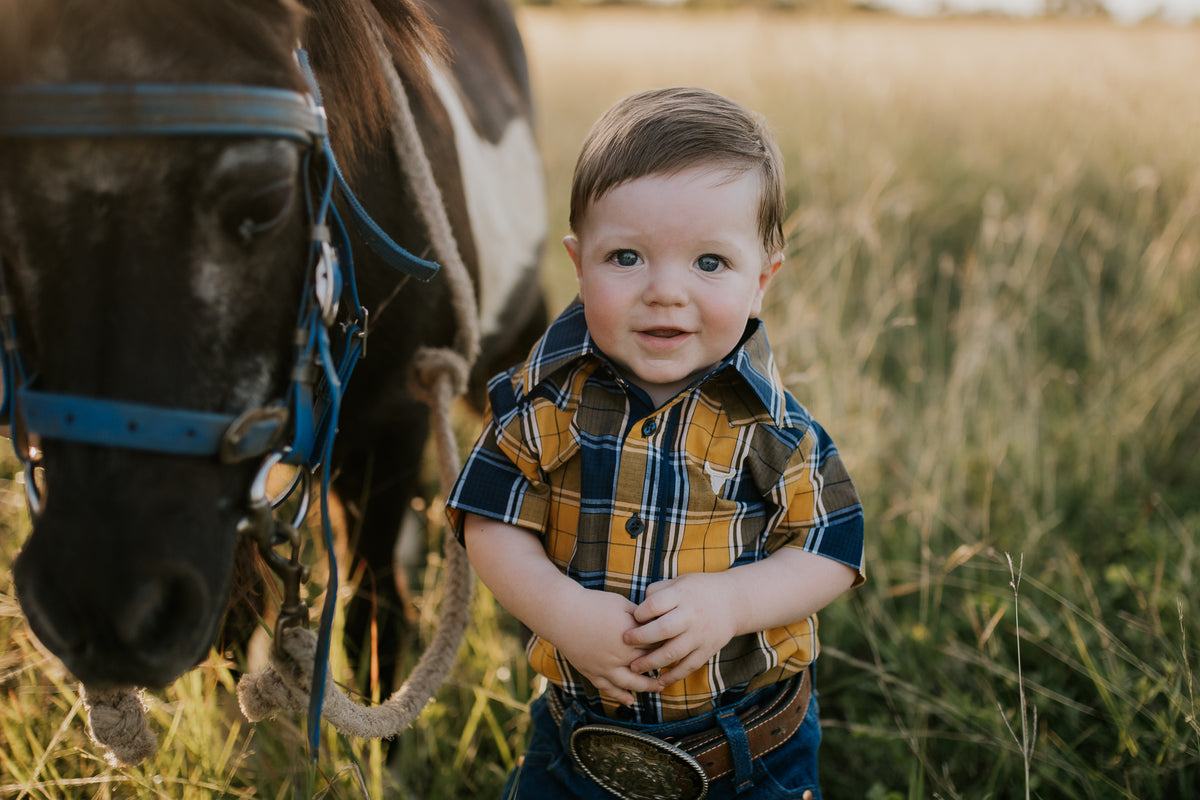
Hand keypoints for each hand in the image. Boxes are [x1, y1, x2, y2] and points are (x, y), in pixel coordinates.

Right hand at [550, 588, 662, 705]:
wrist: (563, 614)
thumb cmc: (594, 604)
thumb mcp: (622, 605)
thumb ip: (640, 617)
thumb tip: (656, 622)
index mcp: (630, 638)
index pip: (655, 646)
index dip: (666, 646)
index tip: (675, 645)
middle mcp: (620, 656)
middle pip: (647, 667)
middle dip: (662, 668)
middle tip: (673, 670)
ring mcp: (605, 667)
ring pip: (631, 683)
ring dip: (646, 688)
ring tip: (658, 689)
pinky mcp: (592, 672)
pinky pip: (608, 688)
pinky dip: (620, 696)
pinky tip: (629, 701)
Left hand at [624, 572, 740, 688]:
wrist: (734, 601)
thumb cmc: (697, 590)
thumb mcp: (678, 581)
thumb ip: (657, 592)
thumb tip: (636, 610)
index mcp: (682, 595)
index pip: (655, 605)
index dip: (640, 613)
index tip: (633, 618)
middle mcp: (691, 615)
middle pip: (662, 630)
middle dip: (641, 638)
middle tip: (625, 641)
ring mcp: (700, 635)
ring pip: (673, 653)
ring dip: (651, 662)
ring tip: (634, 668)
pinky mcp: (707, 650)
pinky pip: (688, 666)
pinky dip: (673, 676)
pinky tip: (658, 681)